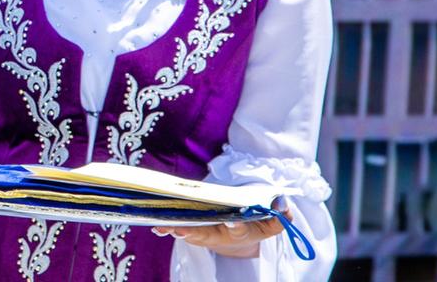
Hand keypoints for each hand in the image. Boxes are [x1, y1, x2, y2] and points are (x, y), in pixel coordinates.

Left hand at [153, 209, 287, 258]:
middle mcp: (219, 234)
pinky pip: (177, 226)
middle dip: (193, 232)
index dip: (236, 225)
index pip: (239, 229)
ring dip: (174, 229)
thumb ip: (279, 216)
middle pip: (206, 235)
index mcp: (240, 232)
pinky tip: (155, 222)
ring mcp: (203, 232)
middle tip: (180, 229)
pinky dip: (167, 225)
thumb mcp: (271, 224)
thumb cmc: (254, 224)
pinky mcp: (191, 227)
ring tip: (161, 226)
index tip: (233, 220)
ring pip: (188, 232)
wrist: (238, 233)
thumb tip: (281, 203)